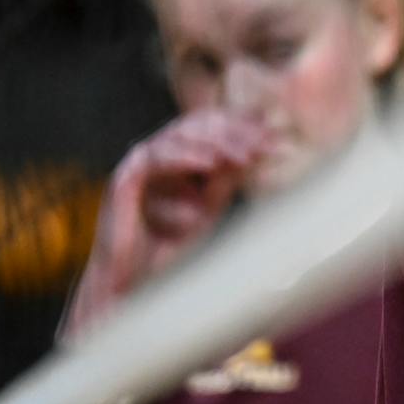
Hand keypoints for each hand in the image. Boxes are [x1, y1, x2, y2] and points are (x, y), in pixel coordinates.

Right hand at [63, 110, 269, 339]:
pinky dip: (186, 157)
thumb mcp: (210, 205)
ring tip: (245, 155)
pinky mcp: (126, 178)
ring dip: (216, 143)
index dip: (246, 129)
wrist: (134, 279)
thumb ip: (229, 177)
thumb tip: (263, 149)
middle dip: (236, 133)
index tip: (277, 140)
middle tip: (264, 145)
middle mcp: (160, 151)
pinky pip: (158, 158)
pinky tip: (211, 162)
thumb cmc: (170, 242)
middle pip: (200, 125)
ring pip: (180, 136)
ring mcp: (141, 162)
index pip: (215, 127)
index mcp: (180, 154)